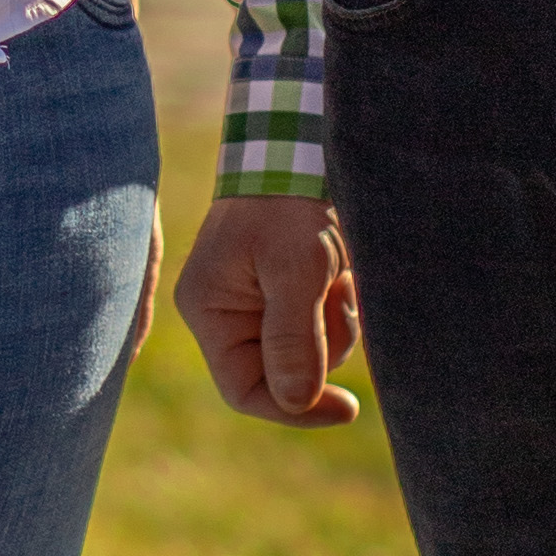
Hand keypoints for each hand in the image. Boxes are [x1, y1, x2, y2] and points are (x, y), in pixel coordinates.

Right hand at [177, 192, 362, 427]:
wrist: (303, 146)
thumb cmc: (288, 202)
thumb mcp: (296, 270)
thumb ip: (294, 339)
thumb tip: (294, 402)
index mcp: (209, 310)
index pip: (244, 389)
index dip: (293, 410)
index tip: (346, 408)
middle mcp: (228, 312)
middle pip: (284, 373)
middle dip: (325, 347)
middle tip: (343, 298)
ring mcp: (259, 302)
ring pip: (311, 352)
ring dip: (337, 322)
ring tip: (343, 275)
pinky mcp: (289, 289)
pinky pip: (320, 324)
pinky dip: (340, 305)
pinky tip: (345, 272)